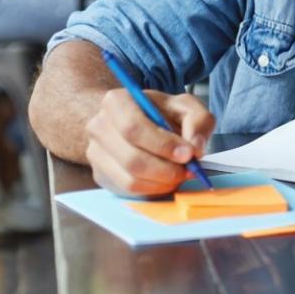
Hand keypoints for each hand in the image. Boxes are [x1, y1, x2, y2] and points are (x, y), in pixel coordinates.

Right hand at [85, 88, 213, 196]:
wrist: (137, 123)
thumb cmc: (162, 113)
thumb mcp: (187, 107)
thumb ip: (198, 121)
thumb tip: (195, 149)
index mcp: (116, 102)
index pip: (133, 127)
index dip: (162, 144)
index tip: (187, 154)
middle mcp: (98, 127)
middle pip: (132, 159)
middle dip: (166, 169)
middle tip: (189, 170)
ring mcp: (96, 153)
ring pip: (130, 179)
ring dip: (162, 182)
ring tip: (180, 174)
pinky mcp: (100, 175)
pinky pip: (128, 191)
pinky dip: (153, 189)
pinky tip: (166, 180)